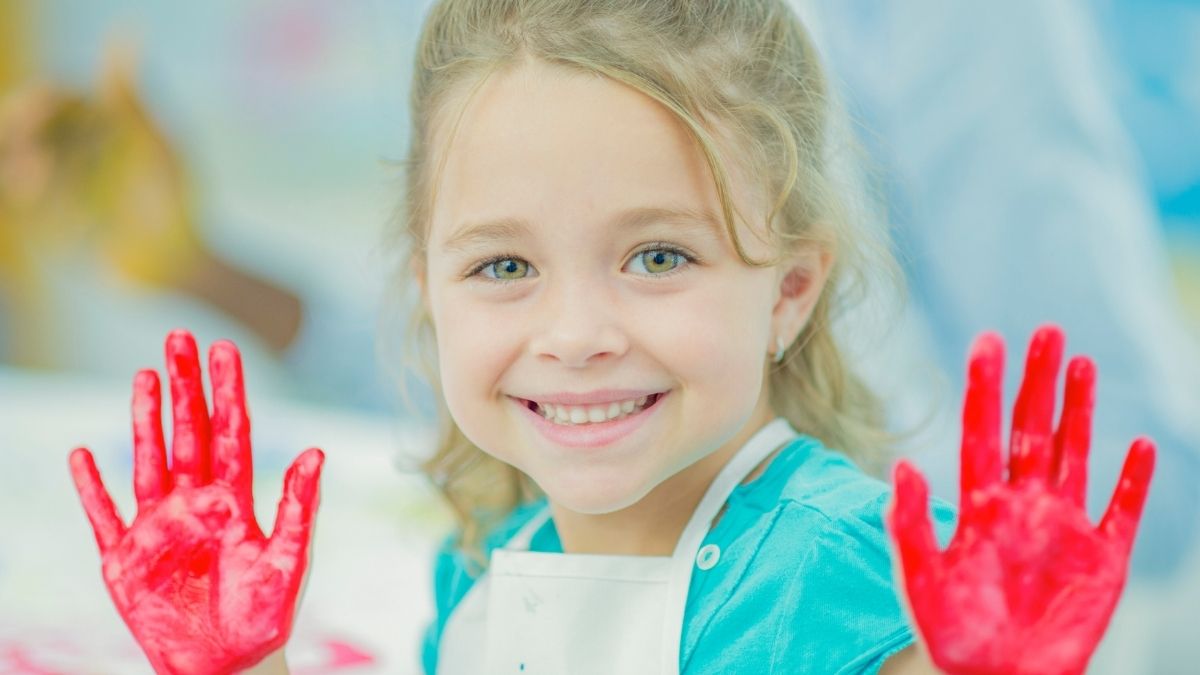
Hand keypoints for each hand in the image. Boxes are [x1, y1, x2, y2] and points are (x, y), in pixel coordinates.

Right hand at [69, 330, 323, 674]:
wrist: (228, 665)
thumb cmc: (265, 617)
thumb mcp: (288, 562)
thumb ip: (298, 507)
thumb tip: (318, 451)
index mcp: (236, 502)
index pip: (232, 434)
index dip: (228, 392)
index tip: (225, 349)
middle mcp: (196, 504)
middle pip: (188, 433)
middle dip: (185, 386)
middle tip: (179, 336)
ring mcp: (158, 527)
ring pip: (147, 461)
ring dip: (144, 420)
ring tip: (144, 375)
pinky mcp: (124, 558)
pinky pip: (103, 515)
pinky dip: (90, 488)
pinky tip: (80, 455)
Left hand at [887, 325, 1154, 674]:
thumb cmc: (948, 634)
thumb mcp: (917, 579)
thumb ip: (906, 524)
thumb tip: (902, 465)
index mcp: (977, 506)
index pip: (981, 433)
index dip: (985, 388)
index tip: (988, 340)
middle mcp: (1021, 506)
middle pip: (1032, 430)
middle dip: (1037, 381)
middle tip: (1045, 331)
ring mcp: (1064, 528)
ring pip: (1075, 455)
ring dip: (1081, 411)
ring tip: (1081, 362)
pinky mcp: (1103, 560)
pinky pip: (1123, 512)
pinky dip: (1133, 482)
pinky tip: (1140, 447)